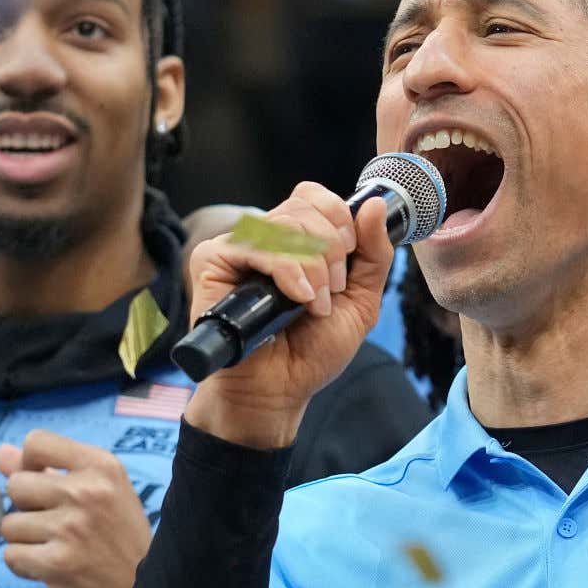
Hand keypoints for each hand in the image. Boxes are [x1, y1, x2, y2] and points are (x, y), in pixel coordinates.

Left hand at [0, 431, 153, 587]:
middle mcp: (88, 491)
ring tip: (60, 550)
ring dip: (26, 542)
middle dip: (27, 509)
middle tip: (58, 527)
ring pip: (9, 524)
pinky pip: (12, 555)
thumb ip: (51, 471)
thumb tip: (0, 453)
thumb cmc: (124, 545)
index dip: (28, 465)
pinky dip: (26, 567)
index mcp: (103, 466)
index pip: (36, 442)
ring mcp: (72, 528)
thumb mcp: (102, 495)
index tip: (42, 486)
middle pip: (16, 484)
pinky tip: (54, 569)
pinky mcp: (58, 563)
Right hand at [183, 184, 392, 449]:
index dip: (338, 218)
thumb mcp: (361, 300)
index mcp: (295, 240)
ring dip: (313, 267)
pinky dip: (287, 271)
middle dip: (332, 250)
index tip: (349, 258)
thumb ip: (374, 254)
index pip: (313, 196)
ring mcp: (237, 248)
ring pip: (283, 224)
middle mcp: (264, 239)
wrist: (279, 391)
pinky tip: (297, 299)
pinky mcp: (212, 262)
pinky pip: (255, 246)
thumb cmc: (312, 351)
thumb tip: (376, 204)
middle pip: (303, 207)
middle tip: (333, 291)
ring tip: (315, 304)